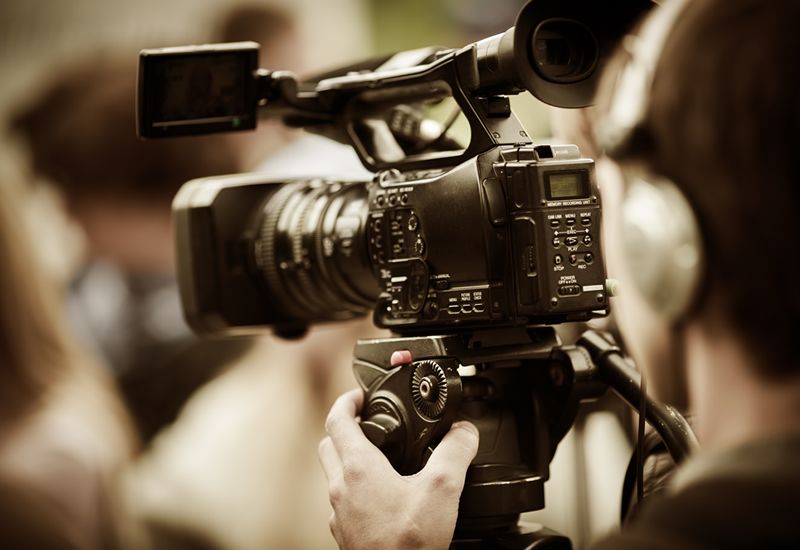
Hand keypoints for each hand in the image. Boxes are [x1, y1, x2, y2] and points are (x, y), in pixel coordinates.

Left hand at [318, 351, 478, 549]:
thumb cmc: (408, 544)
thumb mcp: (443, 489)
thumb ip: (455, 452)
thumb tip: (464, 432)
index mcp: (358, 468)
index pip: (337, 419)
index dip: (347, 400)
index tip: (360, 395)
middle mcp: (341, 488)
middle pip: (329, 444)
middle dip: (344, 426)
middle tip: (365, 420)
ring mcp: (340, 513)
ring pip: (333, 474)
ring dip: (347, 457)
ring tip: (376, 456)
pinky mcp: (346, 534)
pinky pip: (342, 501)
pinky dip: (354, 488)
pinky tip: (380, 497)